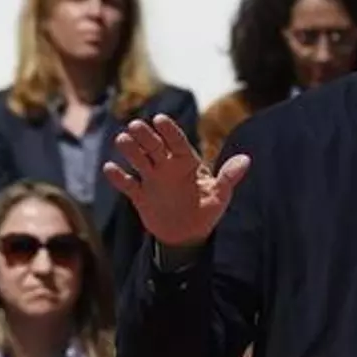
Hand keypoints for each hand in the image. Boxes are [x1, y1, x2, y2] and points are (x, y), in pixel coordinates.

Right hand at [103, 115, 250, 249]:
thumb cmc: (207, 211)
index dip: (169, 131)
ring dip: (130, 151)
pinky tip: (109, 168)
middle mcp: (167, 166)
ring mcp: (152, 179)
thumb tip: (246, 159)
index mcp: (187, 162)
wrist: (188, 236)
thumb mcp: (220, 195)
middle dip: (145, 136)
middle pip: (154, 147)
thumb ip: (228, 177)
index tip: (160, 119)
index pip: (177, 142)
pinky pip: (127, 184)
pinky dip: (118, 177)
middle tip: (135, 126)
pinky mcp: (140, 195)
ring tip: (122, 140)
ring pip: (138, 160)